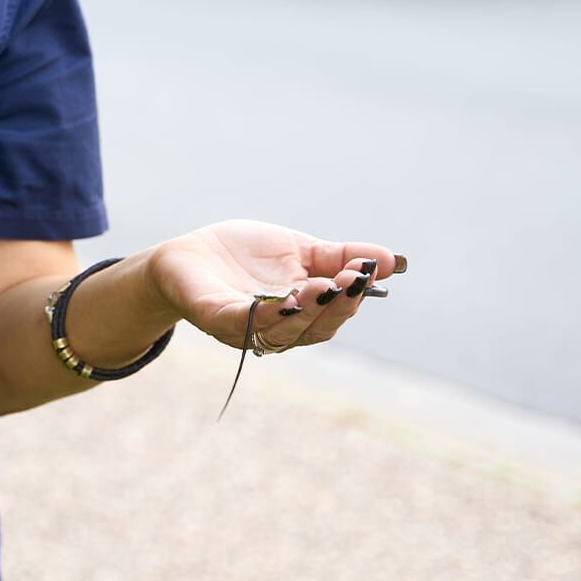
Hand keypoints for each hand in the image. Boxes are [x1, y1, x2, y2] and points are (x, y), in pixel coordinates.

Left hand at [151, 218, 400, 354]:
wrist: (188, 253)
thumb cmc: (246, 255)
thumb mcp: (301, 251)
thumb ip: (341, 257)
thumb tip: (392, 261)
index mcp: (301, 314)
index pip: (334, 314)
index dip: (352, 296)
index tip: (368, 271)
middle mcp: (277, 328)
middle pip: (314, 329)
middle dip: (335, 306)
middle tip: (350, 282)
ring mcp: (246, 328)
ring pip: (283, 330)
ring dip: (306, 311)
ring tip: (322, 288)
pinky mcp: (214, 318)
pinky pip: (242, 323)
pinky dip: (266, 314)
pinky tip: (285, 300)